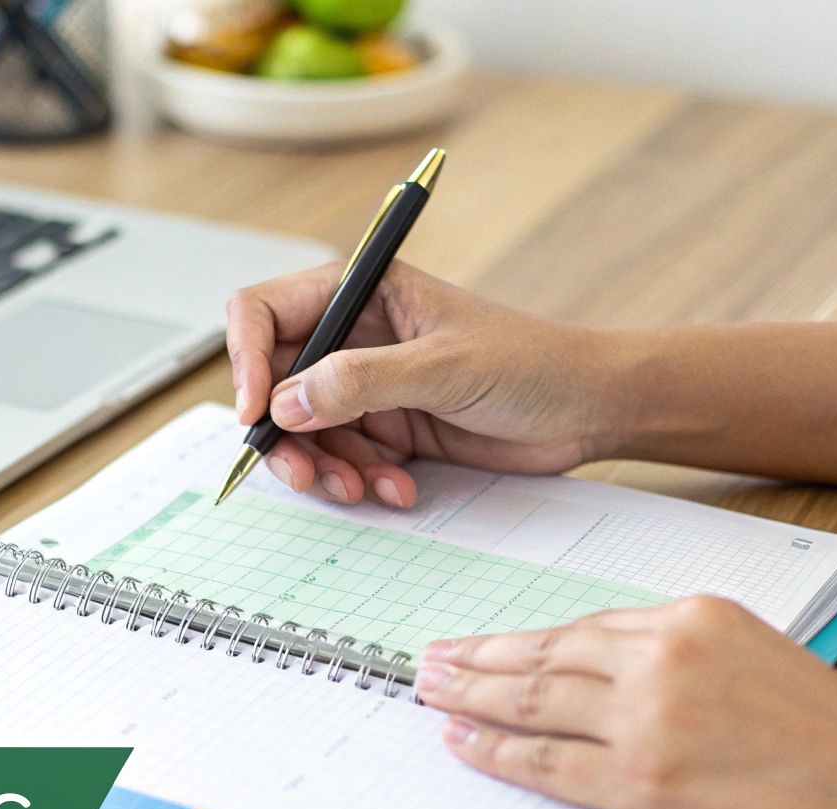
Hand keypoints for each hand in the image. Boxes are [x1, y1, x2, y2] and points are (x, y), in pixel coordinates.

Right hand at [225, 261, 628, 506]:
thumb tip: (286, 401)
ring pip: (304, 431)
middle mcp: (355, 336)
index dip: (246, 360)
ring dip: (324, 468)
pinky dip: (360, 481)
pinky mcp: (388, 427)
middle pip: (275, 383)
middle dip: (283, 433)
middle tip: (303, 473)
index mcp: (362, 293)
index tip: (254, 412)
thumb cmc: (534, 362)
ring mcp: (369, 385)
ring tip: (363, 489)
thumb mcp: (445, 367)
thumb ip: (362, 381)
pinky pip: (343, 459)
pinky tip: (399, 489)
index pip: (266, 313)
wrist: (590, 409)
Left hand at [414, 596, 836, 808]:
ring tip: (433, 694)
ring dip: (473, 698)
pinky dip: (497, 754)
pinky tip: (466, 745)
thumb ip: (691, 662)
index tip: (489, 642)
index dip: (527, 640)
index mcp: (697, 618)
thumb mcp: (766, 665)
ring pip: (534, 701)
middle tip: (432, 659)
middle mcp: (664, 658)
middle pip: (546, 654)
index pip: (586, 627)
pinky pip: (546, 762)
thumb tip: (620, 680)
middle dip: (480, 658)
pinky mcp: (641, 782)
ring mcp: (647, 720)